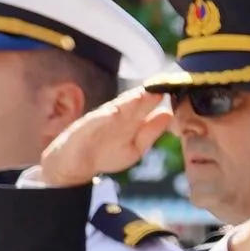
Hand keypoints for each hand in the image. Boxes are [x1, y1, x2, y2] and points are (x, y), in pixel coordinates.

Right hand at [31, 87, 175, 188]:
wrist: (75, 164)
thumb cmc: (106, 154)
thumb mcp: (136, 147)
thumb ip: (150, 132)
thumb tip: (168, 114)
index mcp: (130, 119)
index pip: (146, 105)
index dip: (158, 98)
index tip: (174, 89)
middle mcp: (116, 116)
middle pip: (134, 103)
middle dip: (147, 95)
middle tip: (163, 86)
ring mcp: (100, 119)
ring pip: (116, 108)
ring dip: (129, 101)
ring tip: (143, 94)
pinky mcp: (85, 127)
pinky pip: (95, 121)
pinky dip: (104, 117)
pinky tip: (114, 113)